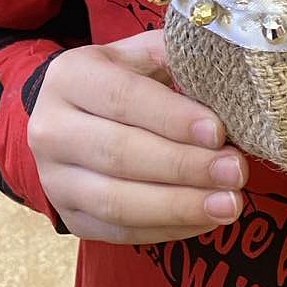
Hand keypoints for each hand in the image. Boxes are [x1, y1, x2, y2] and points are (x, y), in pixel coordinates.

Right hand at [27, 30, 246, 243]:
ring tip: (229, 204)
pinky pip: (120, 232)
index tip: (219, 132)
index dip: (172, 118)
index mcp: (69, 76)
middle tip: (234, 171)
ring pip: (117, 201)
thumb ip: (178, 59)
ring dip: (179, 206)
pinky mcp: (69, 217)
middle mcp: (51, 129)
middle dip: (184, 166)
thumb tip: (228, 79)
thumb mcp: (143, 54)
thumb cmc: (123, 79)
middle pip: (120, 154)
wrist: (72, 116)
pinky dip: (167, 229)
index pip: (123, 98)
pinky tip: (205, 219)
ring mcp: (55, 179)